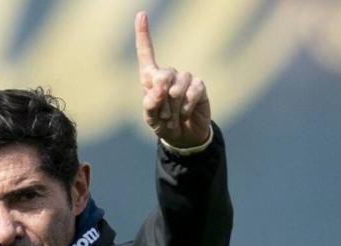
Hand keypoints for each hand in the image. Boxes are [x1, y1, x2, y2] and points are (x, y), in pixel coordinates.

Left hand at [135, 11, 210, 147]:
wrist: (183, 136)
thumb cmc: (163, 124)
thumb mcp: (151, 118)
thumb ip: (150, 103)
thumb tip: (158, 88)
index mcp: (151, 79)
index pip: (146, 53)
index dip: (143, 34)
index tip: (141, 14)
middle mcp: (168, 74)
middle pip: (163, 75)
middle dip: (162, 98)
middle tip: (163, 115)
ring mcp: (185, 79)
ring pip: (178, 85)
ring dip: (174, 106)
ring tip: (173, 118)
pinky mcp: (199, 86)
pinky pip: (193, 91)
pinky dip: (186, 107)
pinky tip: (185, 114)